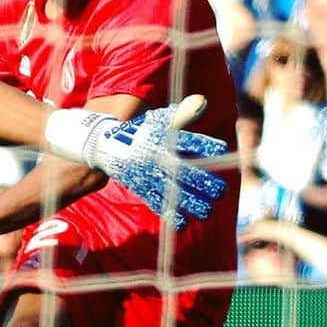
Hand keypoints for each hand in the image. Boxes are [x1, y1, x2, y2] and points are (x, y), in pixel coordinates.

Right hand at [83, 97, 227, 229]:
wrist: (104, 145)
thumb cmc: (140, 130)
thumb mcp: (158, 119)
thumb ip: (181, 113)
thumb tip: (202, 103)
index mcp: (163, 138)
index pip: (186, 140)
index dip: (204, 145)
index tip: (221, 150)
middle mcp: (156, 157)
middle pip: (183, 171)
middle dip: (203, 182)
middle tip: (222, 191)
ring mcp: (147, 174)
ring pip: (171, 191)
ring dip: (190, 203)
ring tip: (208, 212)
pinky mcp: (139, 186)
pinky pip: (155, 201)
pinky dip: (167, 213)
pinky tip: (182, 223)